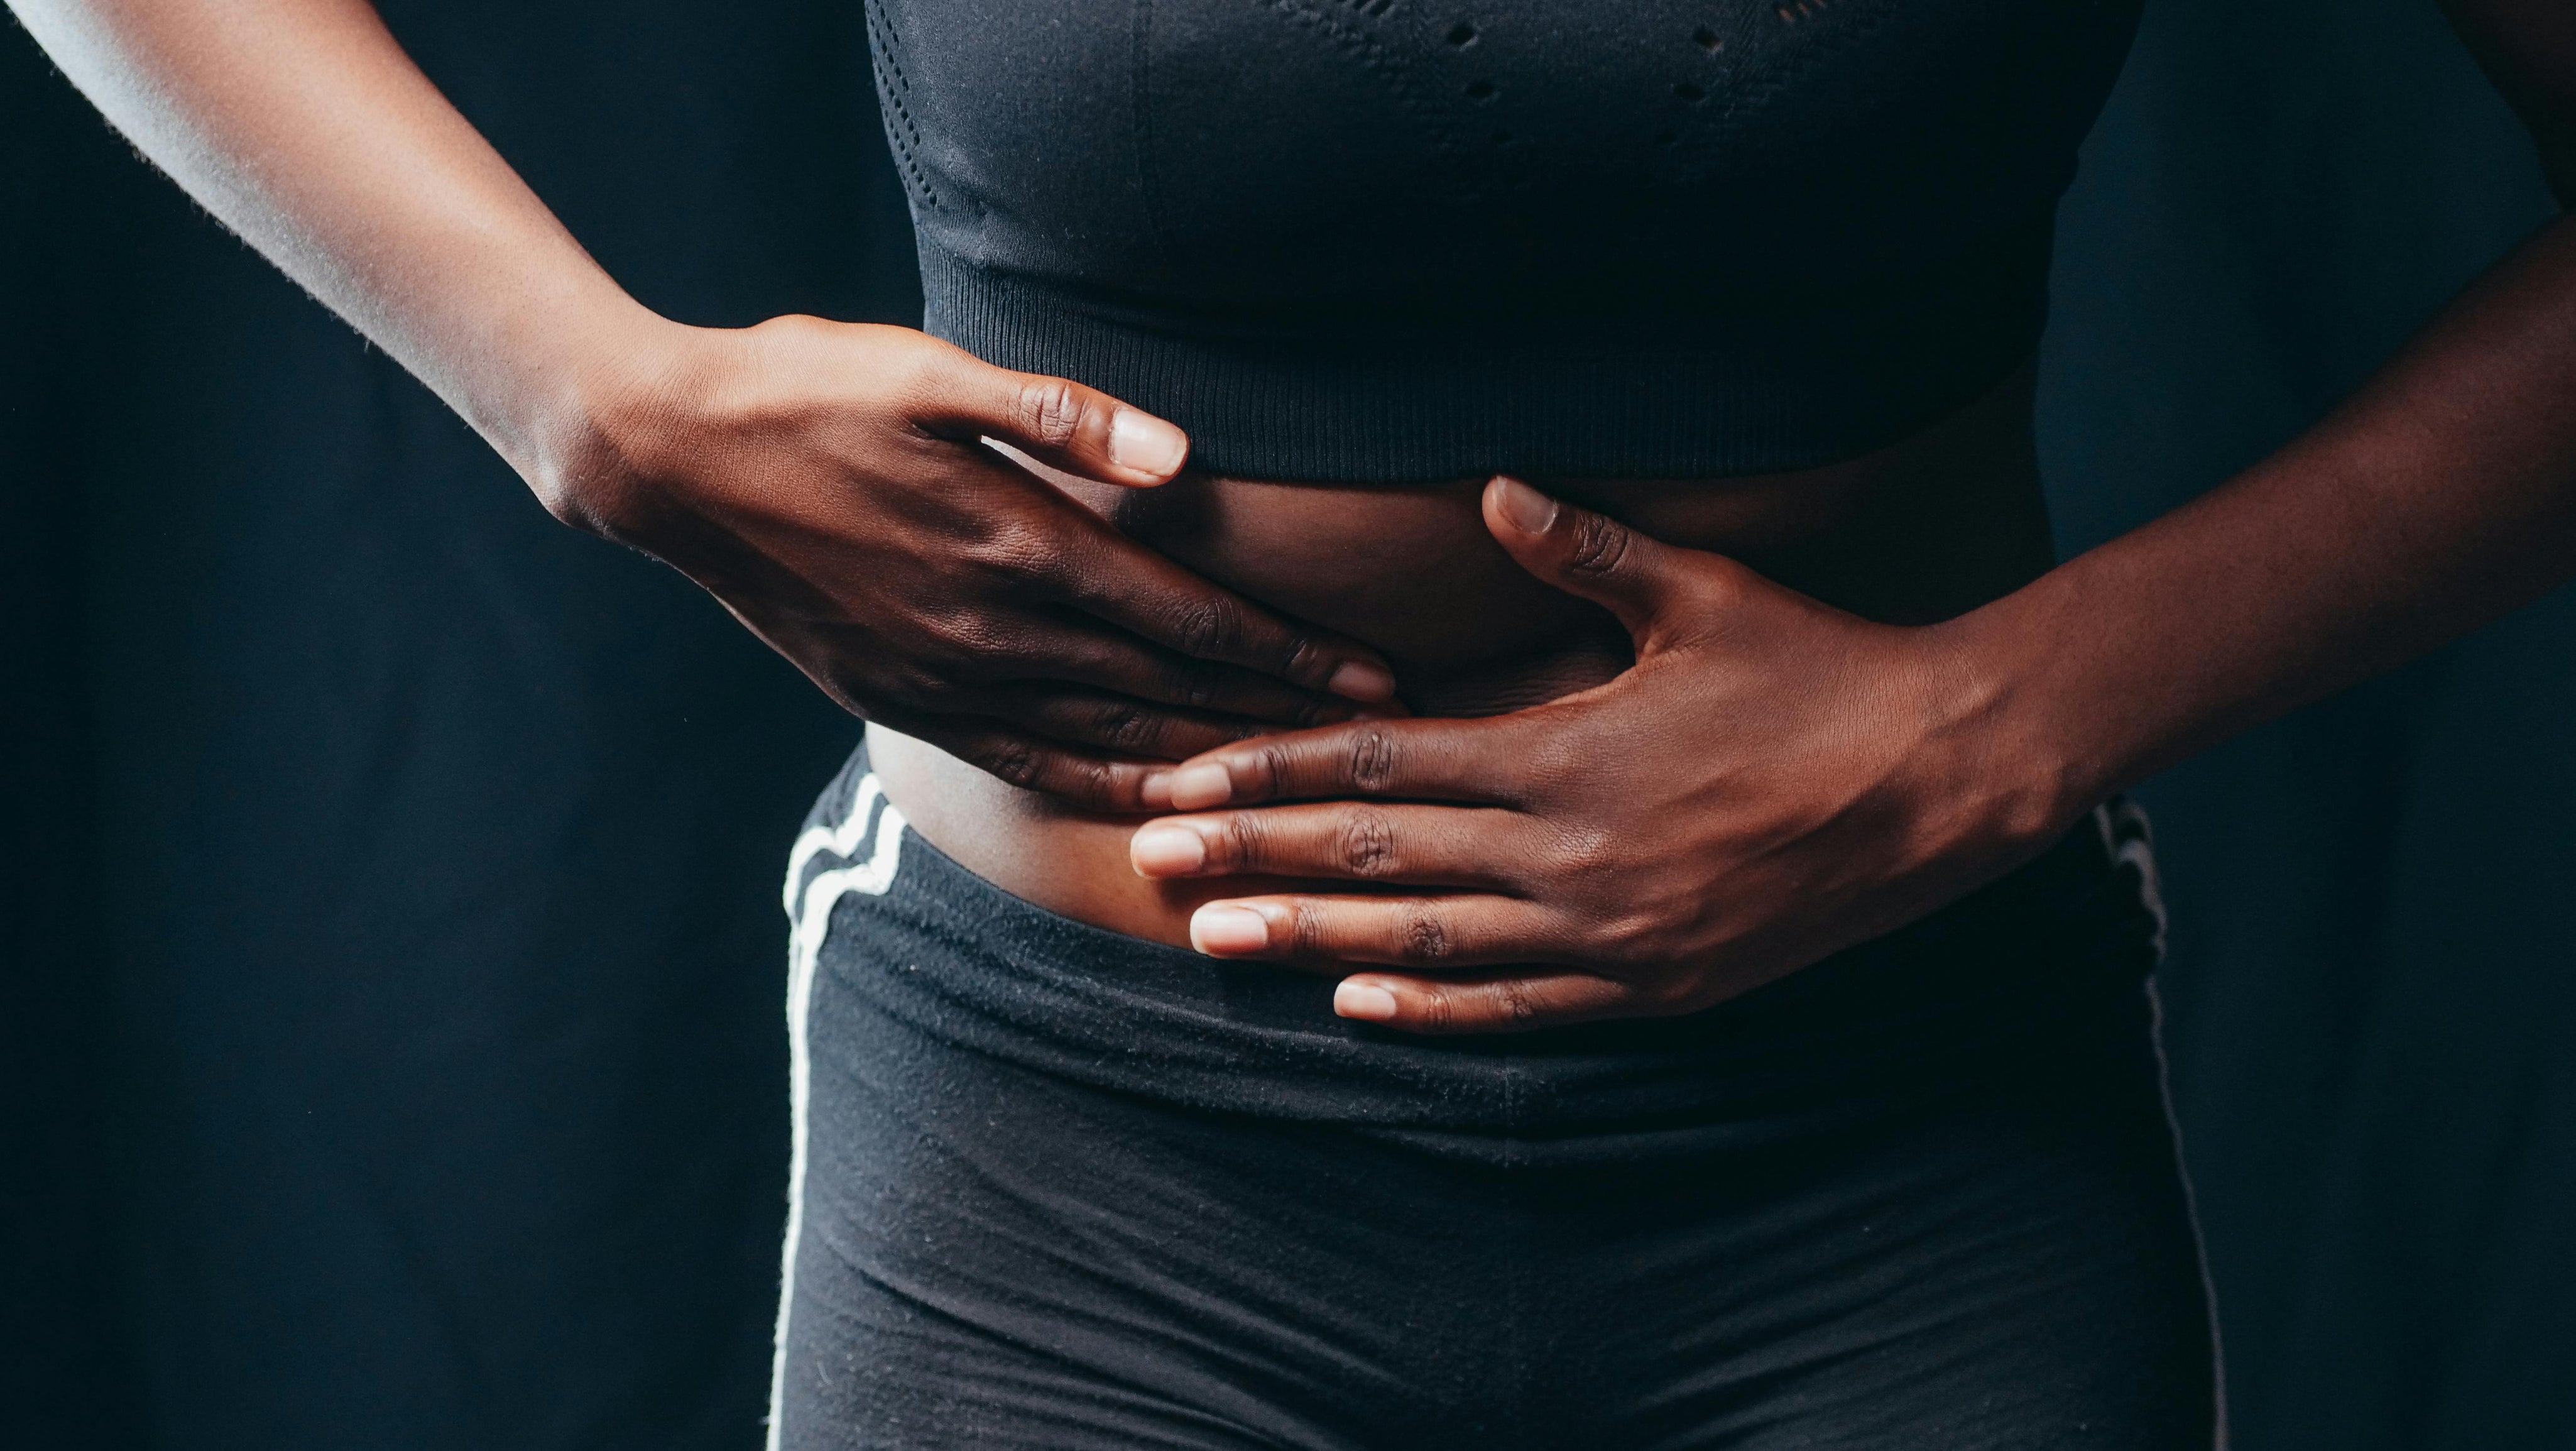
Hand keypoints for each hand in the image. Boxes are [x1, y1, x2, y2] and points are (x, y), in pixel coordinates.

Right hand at [536, 315, 1395, 809]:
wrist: (667, 461)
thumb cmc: (805, 390)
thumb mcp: (930, 372)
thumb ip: (1061, 416)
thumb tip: (1178, 459)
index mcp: (1015, 541)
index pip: (1186, 615)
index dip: (1287, 656)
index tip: (1374, 681)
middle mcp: (989, 628)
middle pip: (1167, 689)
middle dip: (1278, 722)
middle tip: (1373, 751)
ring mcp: (943, 676)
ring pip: (1106, 738)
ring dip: (1207, 763)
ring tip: (1292, 789)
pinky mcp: (902, 699)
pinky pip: (1024, 762)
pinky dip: (1101, 784)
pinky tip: (1154, 800)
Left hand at [1125, 478, 2074, 1031]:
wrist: (1947, 777)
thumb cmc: (1823, 671)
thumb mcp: (1705, 594)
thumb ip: (1585, 547)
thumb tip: (1496, 486)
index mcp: (1564, 749)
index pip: (1379, 759)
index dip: (1272, 770)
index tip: (1186, 778)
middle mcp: (1570, 851)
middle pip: (1377, 854)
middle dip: (1255, 857)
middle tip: (1148, 860)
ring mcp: (1611, 932)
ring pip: (1428, 940)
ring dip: (1311, 941)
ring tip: (1213, 942)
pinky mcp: (1656, 986)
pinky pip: (1521, 1006)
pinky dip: (1434, 1008)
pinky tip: (1358, 1007)